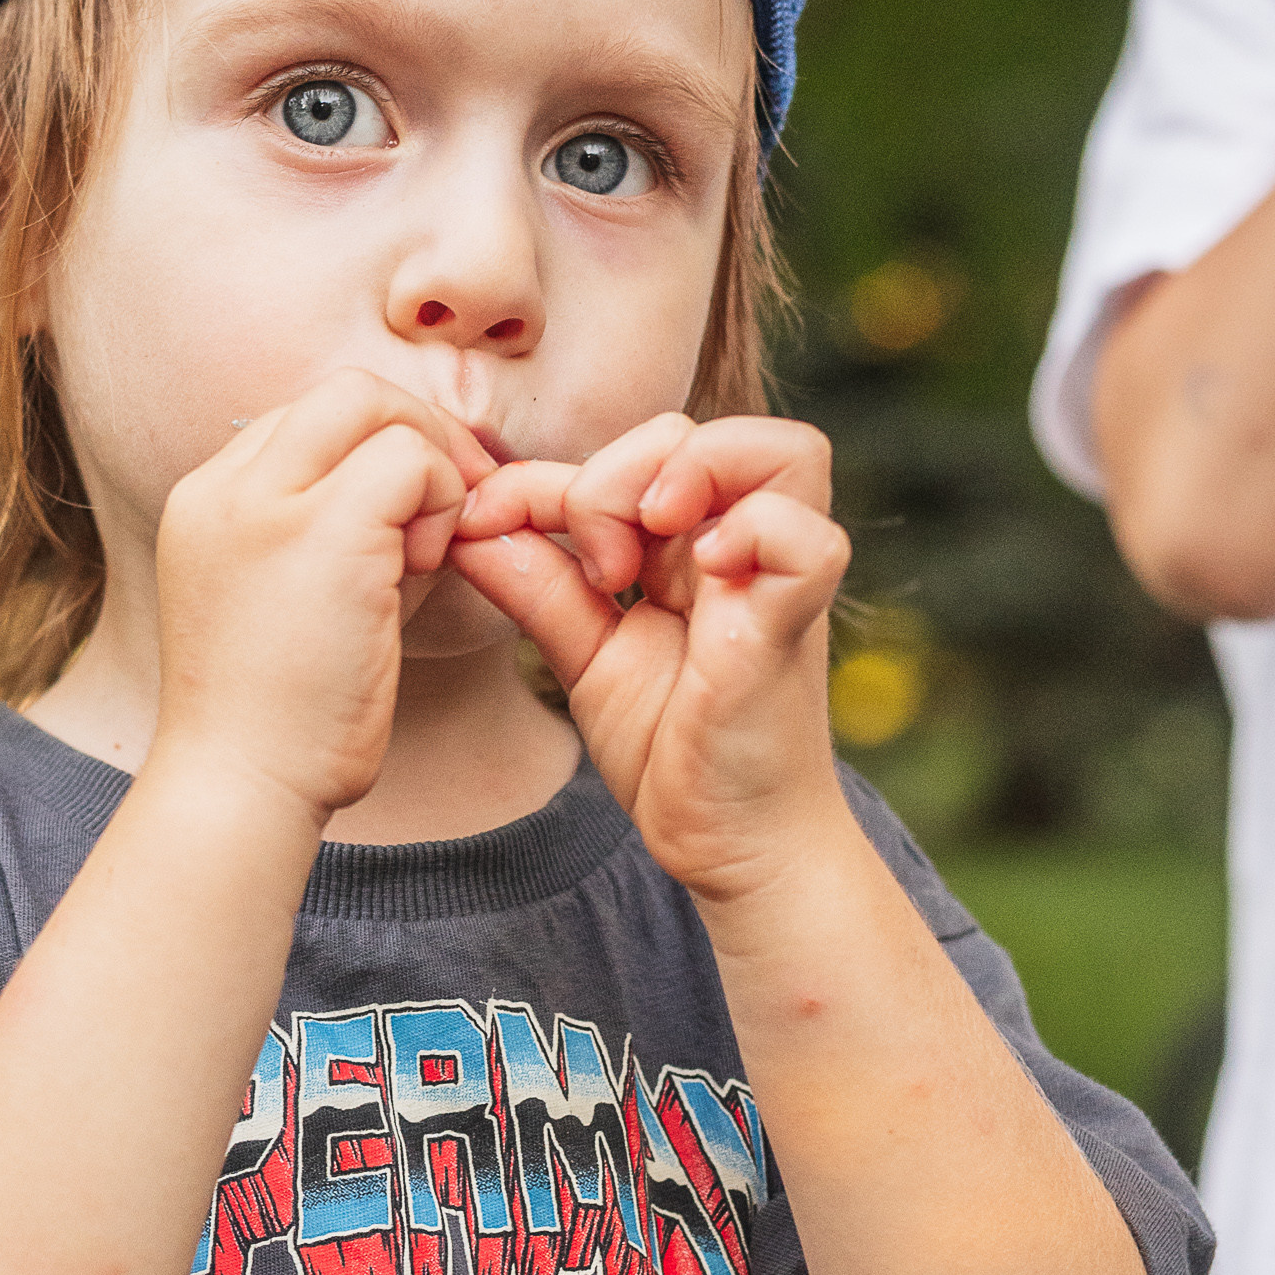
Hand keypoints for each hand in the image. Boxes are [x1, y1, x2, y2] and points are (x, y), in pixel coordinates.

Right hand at [151, 371, 491, 829]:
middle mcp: (223, 487)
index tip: (415, 512)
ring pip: (377, 410)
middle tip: (452, 508)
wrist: (241, 787)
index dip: (377, 448)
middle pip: (344, 393)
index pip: (307, 419)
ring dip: (431, 472)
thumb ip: (342, 530)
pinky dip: (442, 503)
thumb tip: (429, 484)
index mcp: (205, 500)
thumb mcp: (295, 599)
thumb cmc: (284, 718)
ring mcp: (264, 503)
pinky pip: (412, 461)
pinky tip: (427, 571)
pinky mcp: (320, 530)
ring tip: (424, 558)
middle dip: (417, 434)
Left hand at [447, 412, 848, 902]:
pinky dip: (753, 533)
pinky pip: (807, 540)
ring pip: (782, 451)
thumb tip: (467, 524)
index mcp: (692, 545)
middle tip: (593, 565)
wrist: (728, 844)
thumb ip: (538, 586)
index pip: (626, 457)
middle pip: (698, 430)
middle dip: (617, 474)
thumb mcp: (585, 655)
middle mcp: (744, 546)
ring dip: (693, 475)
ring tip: (639, 553)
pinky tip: (698, 575)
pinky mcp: (796, 625)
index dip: (542, 477)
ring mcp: (779, 580)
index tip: (482, 521)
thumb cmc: (671, 749)